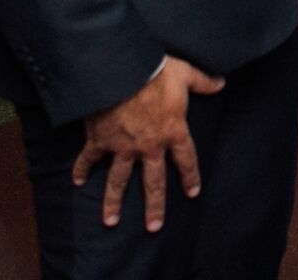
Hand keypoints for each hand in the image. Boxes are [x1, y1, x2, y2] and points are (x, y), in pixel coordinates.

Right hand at [72, 56, 224, 230]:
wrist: (120, 71)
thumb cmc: (155, 71)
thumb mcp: (185, 73)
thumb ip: (203, 81)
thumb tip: (220, 83)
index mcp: (173, 132)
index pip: (186, 160)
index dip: (190, 176)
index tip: (192, 193)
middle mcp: (149, 146)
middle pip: (153, 182)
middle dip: (154, 206)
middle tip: (154, 227)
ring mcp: (123, 147)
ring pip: (119, 181)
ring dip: (113, 202)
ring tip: (110, 221)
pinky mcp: (101, 141)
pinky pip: (89, 159)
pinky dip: (81, 170)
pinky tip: (77, 182)